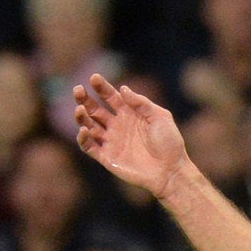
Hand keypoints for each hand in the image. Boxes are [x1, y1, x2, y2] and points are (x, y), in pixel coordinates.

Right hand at [73, 75, 190, 199]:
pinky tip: (84, 130)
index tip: (94, 78)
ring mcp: (111, 141)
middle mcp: (117, 126)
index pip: (110, 97)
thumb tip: (123, 89)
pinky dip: (83, 138)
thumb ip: (142, 103)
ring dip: (81, 116)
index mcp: (129, 114)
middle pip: (94, 109)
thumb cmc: (170, 144)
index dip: (101, 87)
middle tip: (78, 90)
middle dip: (84, 99)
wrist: (171, 172)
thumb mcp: (160, 117)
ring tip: (80, 109)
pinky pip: (89, 146)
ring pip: (89, 125)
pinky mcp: (108, 157)